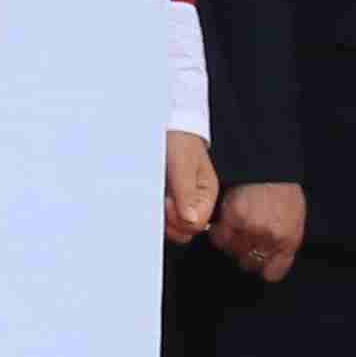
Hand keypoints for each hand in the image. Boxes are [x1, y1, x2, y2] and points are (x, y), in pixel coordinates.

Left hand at [164, 127, 219, 246]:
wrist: (165, 126)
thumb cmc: (178, 140)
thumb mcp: (182, 163)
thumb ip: (186, 192)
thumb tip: (191, 221)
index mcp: (206, 194)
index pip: (196, 225)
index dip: (179, 220)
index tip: (167, 203)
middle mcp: (195, 201)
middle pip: (184, 230)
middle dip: (169, 221)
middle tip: (159, 201)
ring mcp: (180, 201)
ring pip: (171, 226)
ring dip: (159, 216)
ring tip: (154, 196)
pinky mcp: (166, 198)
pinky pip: (160, 215)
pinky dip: (152, 210)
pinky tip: (149, 196)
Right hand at [214, 180, 304, 281]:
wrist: (271, 166)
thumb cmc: (283, 192)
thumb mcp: (295, 222)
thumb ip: (284, 244)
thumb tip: (269, 261)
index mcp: (289, 241)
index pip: (272, 273)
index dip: (262, 268)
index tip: (257, 261)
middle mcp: (271, 239)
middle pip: (248, 263)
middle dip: (245, 253)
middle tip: (244, 238)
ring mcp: (252, 229)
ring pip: (232, 251)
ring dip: (231, 242)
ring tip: (234, 228)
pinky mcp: (234, 218)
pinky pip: (219, 238)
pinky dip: (219, 233)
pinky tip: (223, 224)